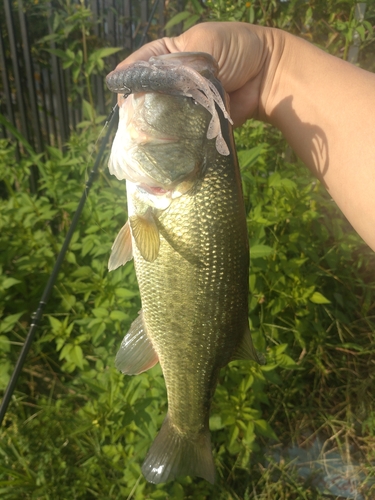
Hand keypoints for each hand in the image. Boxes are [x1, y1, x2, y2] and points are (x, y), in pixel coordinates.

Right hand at [111, 22, 278, 126]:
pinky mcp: (196, 122)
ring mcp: (184, 103)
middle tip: (131, 121)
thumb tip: (144, 82)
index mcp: (169, 54)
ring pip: (161, 115)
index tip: (121, 96)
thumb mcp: (202, 46)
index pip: (139, 66)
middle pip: (146, 95)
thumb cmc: (237, 50)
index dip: (128, 80)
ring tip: (142, 136)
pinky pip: (181, 130)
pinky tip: (163, 143)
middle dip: (138, 107)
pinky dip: (174, 136)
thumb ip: (173, 64)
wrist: (269, 76)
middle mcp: (173, 80)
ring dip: (154, 125)